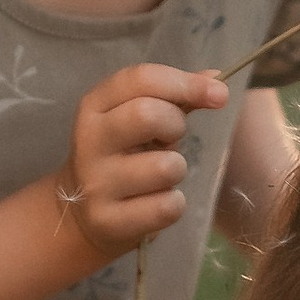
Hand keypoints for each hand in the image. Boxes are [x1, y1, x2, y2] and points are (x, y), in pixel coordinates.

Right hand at [54, 62, 228, 270]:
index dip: (186, 83)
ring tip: (162, 175)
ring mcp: (96, 183)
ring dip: (177, 169)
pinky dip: (174, 203)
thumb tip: (217, 79)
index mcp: (95, 106)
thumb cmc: (123, 157)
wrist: (80, 214)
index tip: (219, 94)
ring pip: (165, 167)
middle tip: (173, 139)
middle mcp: (90, 140)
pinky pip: (166, 207)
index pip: (140, 79)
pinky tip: (158, 201)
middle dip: (175, 125)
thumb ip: (176, 97)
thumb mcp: (139, 120)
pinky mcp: (108, 221)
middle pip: (147, 114)